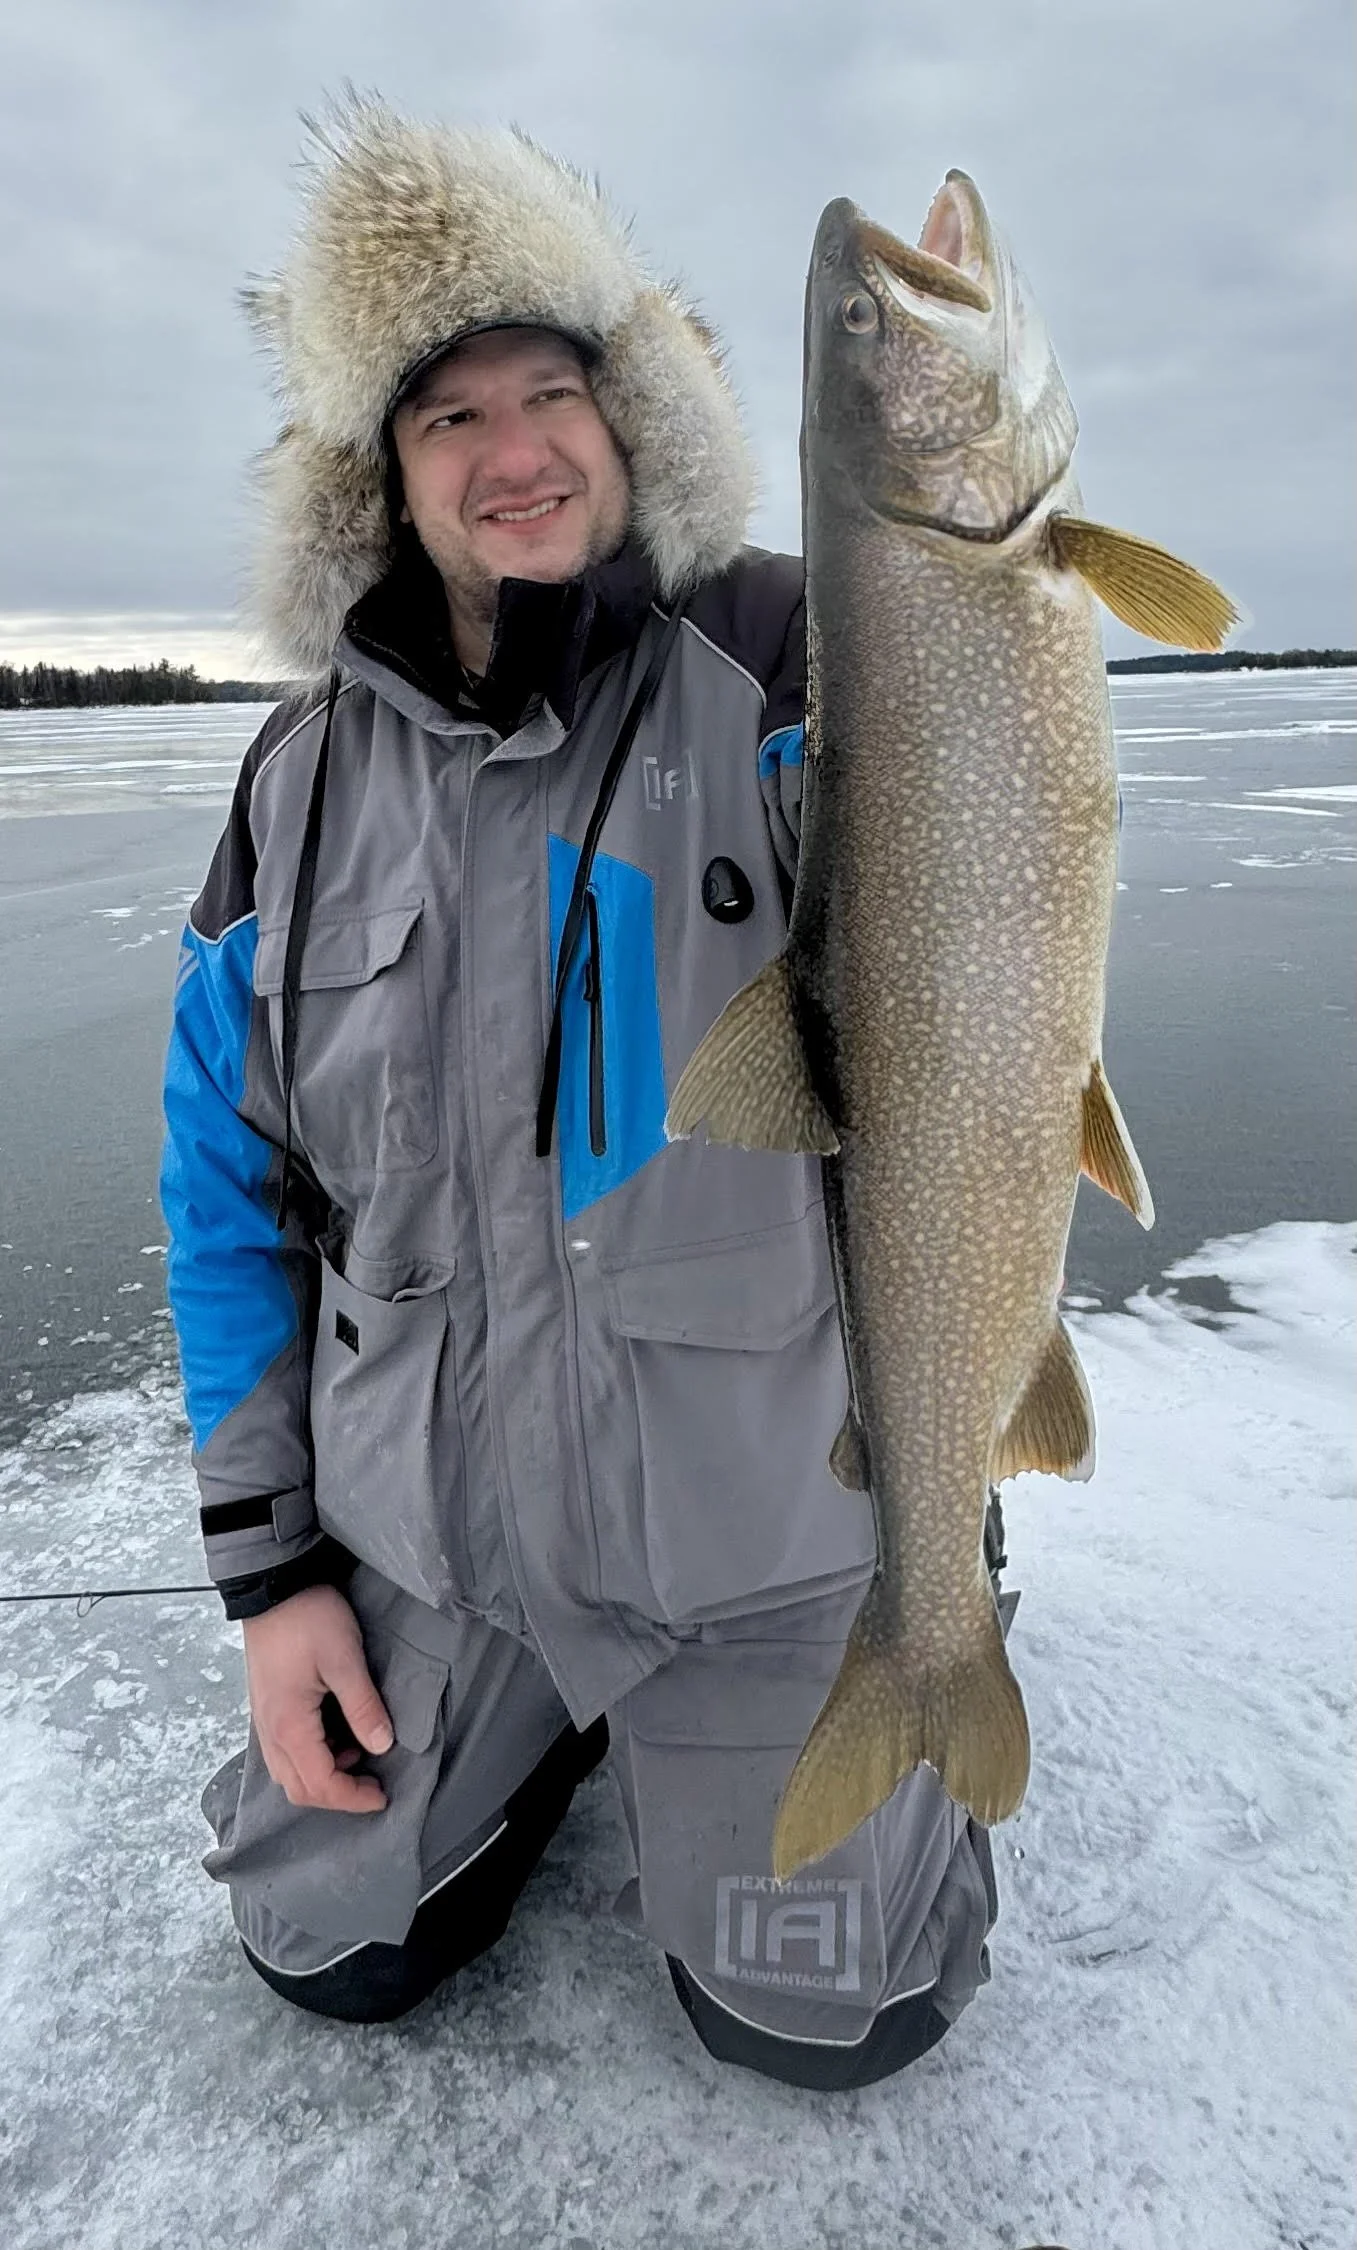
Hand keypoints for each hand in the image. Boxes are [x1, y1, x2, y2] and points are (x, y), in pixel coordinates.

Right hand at [241, 1582, 393, 1813]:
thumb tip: (382, 1746)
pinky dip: (312, 1758)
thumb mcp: (344, 1658)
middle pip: (299, 1788)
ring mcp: (264, 1720)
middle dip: (337, 1796)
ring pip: (289, 1773)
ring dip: (323, 1777)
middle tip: (373, 1784)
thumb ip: (363, 1706)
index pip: (320, 1784)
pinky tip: (338, 1737)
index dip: (352, 1798)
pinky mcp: (268, 1707)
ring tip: (358, 1756)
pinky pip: (285, 1752)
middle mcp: (269, 1731)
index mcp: (288, 1725)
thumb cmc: (308, 1617)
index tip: (382, 1795)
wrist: (273, 1586)